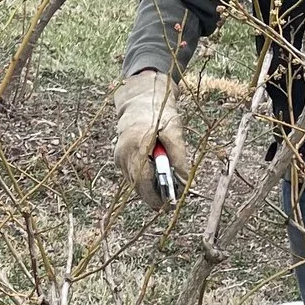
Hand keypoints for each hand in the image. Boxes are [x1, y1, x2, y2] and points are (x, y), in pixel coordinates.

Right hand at [112, 70, 188, 209]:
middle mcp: (123, 154)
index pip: (142, 181)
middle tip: (170, 203)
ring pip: (134, 182)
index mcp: (135, 147)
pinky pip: (133, 175)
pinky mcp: (120, 157)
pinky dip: (144, 179)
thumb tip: (184, 180)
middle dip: (154, 196)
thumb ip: (179, 157)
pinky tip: (157, 178)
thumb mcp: (174, 131)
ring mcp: (119, 157)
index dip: (154, 197)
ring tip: (166, 191)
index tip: (167, 206)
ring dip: (149, 188)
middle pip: (137, 185)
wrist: (139, 98)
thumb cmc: (158, 112)